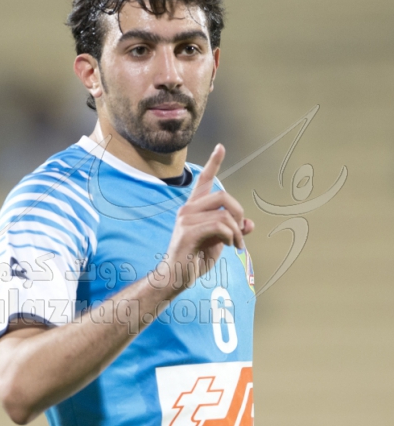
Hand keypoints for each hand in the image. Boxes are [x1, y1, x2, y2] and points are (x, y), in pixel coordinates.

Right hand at [157, 144, 253, 290]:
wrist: (176, 277)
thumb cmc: (195, 259)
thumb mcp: (218, 242)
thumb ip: (232, 230)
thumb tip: (250, 224)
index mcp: (194, 208)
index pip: (203, 181)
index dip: (213, 163)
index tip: (220, 147)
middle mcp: (187, 209)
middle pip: (223, 196)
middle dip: (239, 213)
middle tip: (241, 232)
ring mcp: (186, 220)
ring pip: (224, 214)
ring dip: (237, 231)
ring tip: (236, 245)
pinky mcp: (188, 232)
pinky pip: (219, 226)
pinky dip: (231, 237)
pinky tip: (230, 246)